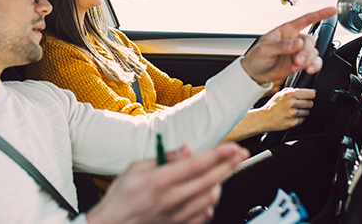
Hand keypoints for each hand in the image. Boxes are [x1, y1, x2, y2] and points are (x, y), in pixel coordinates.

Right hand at [86, 143, 249, 223]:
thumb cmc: (121, 196)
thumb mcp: (135, 167)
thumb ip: (164, 157)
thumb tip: (187, 149)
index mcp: (160, 180)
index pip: (197, 164)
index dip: (219, 154)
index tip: (233, 147)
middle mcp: (172, 199)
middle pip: (210, 180)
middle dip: (230, 165)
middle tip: (240, 154)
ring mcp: (178, 215)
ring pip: (211, 198)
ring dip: (221, 182)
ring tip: (222, 171)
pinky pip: (205, 215)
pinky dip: (212, 202)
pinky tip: (210, 194)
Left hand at [241, 7, 337, 84]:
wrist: (255, 73)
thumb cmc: (256, 57)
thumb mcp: (264, 49)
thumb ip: (281, 46)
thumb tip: (297, 43)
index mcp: (286, 30)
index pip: (305, 19)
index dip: (320, 14)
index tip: (332, 10)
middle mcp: (295, 39)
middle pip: (310, 40)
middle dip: (306, 52)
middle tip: (297, 60)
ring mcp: (299, 52)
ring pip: (314, 52)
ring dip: (308, 61)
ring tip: (296, 67)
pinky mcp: (301, 63)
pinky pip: (315, 62)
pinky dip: (314, 66)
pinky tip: (307, 70)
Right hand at [255, 88, 315, 131]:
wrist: (263, 118)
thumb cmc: (272, 106)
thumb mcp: (280, 94)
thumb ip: (294, 90)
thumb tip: (312, 91)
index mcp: (289, 94)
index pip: (310, 94)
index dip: (310, 96)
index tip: (308, 97)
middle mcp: (292, 103)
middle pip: (310, 103)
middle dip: (306, 104)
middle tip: (297, 105)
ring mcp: (293, 113)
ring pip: (307, 112)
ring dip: (302, 112)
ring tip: (292, 111)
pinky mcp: (294, 122)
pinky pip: (303, 119)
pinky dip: (298, 119)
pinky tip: (290, 117)